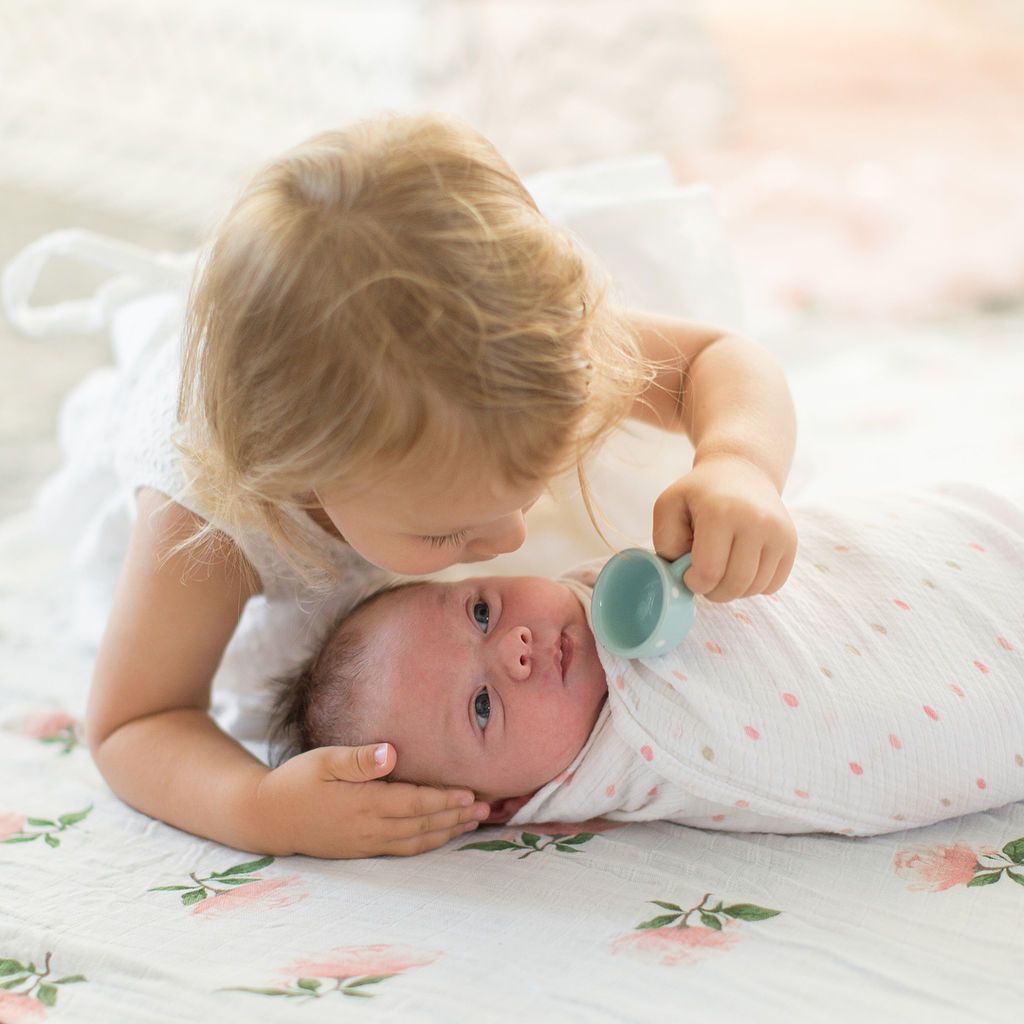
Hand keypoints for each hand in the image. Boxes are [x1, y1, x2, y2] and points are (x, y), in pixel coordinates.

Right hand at [253, 743, 489, 857]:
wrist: (265, 817)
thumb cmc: (295, 781)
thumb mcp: (323, 760)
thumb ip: (358, 759)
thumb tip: (391, 753)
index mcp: (363, 805)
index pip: (415, 804)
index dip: (444, 799)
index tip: (471, 793)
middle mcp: (369, 829)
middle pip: (422, 825)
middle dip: (455, 816)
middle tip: (487, 809)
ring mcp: (365, 844)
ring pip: (416, 841)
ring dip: (447, 832)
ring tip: (473, 822)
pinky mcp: (360, 850)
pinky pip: (402, 850)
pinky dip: (427, 843)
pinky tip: (440, 835)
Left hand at [652, 454, 796, 602]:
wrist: (741, 471)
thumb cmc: (700, 493)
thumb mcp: (668, 506)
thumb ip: (665, 543)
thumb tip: (682, 574)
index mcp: (721, 512)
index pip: (709, 571)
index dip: (693, 582)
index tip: (688, 572)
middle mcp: (756, 522)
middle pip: (734, 584)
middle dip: (713, 592)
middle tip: (703, 578)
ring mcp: (778, 533)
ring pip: (754, 589)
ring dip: (733, 590)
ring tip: (721, 569)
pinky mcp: (790, 542)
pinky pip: (772, 586)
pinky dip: (753, 586)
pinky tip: (740, 567)